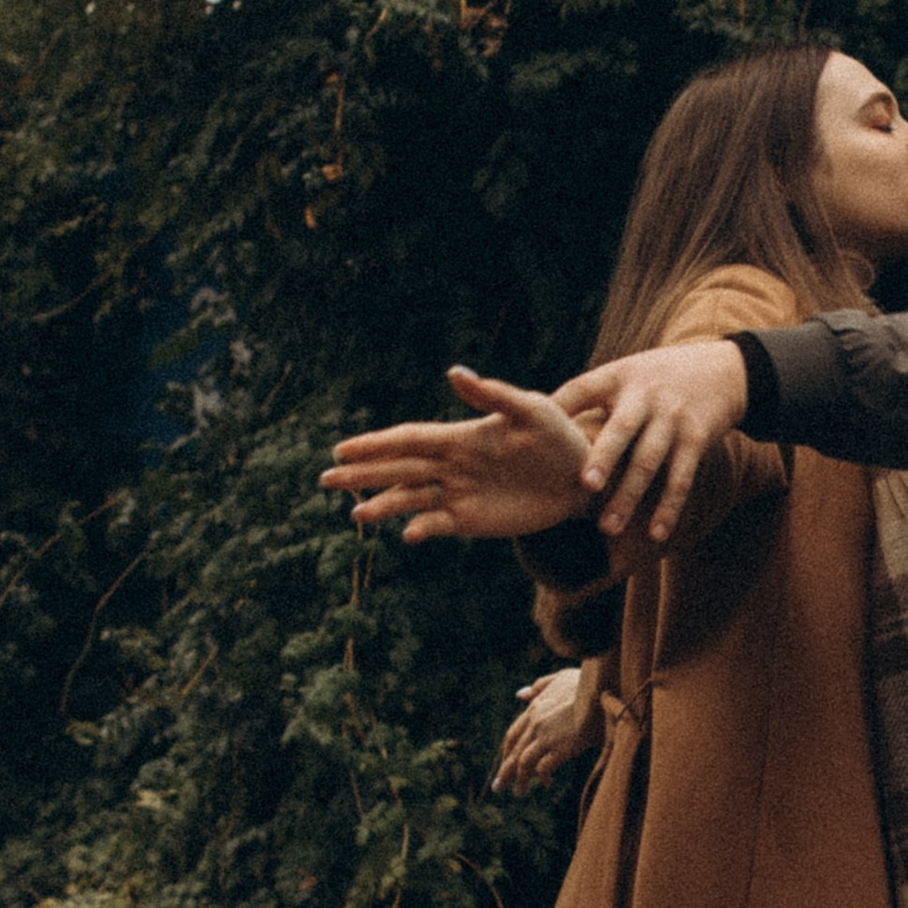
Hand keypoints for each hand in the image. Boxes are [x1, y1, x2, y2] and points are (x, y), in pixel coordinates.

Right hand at [323, 368, 595, 540]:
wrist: (582, 479)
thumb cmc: (560, 437)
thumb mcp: (531, 411)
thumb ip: (492, 395)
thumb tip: (454, 373)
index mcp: (461, 437)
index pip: (409, 440)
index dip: (376, 444)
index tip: (342, 448)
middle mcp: (453, 465)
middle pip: (398, 470)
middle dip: (363, 475)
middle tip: (325, 480)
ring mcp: (460, 494)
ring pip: (411, 499)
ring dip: (382, 505)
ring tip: (354, 517)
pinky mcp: (473, 520)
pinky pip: (438, 524)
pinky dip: (422, 529)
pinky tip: (407, 534)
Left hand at [492, 668, 593, 796]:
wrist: (605, 688)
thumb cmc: (589, 682)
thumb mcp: (560, 677)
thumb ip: (539, 686)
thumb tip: (520, 694)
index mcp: (535, 708)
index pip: (513, 734)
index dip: (508, 751)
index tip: (506, 762)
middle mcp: (536, 723)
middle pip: (513, 751)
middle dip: (504, 771)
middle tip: (497, 787)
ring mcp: (547, 736)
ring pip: (523, 763)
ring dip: (519, 779)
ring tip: (518, 792)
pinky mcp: (561, 747)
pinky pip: (543, 768)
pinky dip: (542, 776)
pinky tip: (547, 782)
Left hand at [550, 338, 751, 544]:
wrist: (722, 370)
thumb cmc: (655, 379)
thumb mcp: (622, 374)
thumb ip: (585, 396)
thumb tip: (526, 419)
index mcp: (619, 378)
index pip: (583, 389)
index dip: (560, 406)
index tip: (532, 426)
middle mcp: (646, 397)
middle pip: (623, 429)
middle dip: (605, 457)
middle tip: (586, 486)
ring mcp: (673, 419)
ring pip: (649, 461)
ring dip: (629, 496)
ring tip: (608, 528)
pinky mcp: (696, 439)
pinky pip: (681, 477)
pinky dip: (669, 507)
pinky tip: (656, 534)